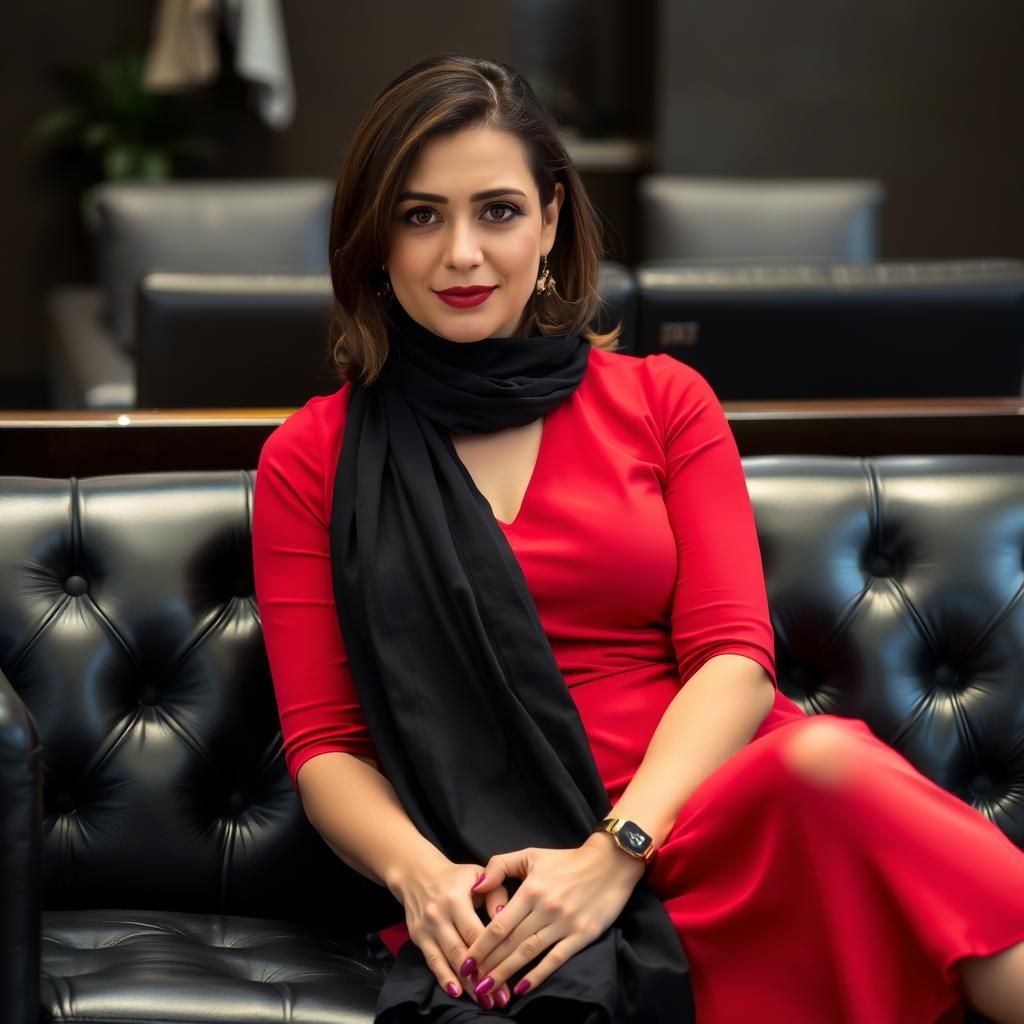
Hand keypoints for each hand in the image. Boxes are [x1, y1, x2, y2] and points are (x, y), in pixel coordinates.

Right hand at [391, 852, 513, 1009]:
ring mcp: (427, 928)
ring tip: (484, 1000)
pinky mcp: (418, 937)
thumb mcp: (478, 875)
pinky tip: (456, 992)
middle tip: (500, 997)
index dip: (492, 954)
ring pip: (448, 960)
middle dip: (482, 976)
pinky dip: (444, 978)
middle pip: (463, 951)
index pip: (476, 932)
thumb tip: (504, 916)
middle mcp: (439, 914)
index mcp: (456, 898)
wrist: (417, 874)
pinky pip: (432, 962)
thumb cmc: (456, 877)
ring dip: (467, 984)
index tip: (509, 973)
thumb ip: (495, 892)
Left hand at [460, 836, 645, 1002]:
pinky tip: (522, 987)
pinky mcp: (582, 935)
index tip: (465, 961)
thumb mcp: (531, 854)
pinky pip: (556, 959)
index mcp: (531, 889)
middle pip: (510, 942)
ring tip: (489, 989)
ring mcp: (564, 923)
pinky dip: (538, 974)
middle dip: (488, 964)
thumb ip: (500, 866)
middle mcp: (545, 908)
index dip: (480, 945)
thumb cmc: (566, 860)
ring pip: (529, 952)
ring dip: (506, 973)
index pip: (499, 924)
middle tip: (471, 982)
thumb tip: (476, 886)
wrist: (610, 863)